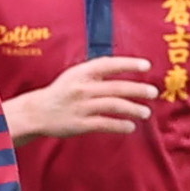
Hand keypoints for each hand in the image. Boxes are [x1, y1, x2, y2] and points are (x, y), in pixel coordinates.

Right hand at [7, 56, 156, 138]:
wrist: (36, 112)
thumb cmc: (60, 93)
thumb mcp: (74, 76)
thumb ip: (95, 72)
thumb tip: (122, 68)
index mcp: (81, 73)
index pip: (108, 65)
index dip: (128, 64)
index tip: (146, 66)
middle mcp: (82, 88)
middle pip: (115, 87)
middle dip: (137, 90)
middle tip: (153, 92)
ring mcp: (81, 107)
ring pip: (113, 106)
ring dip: (132, 109)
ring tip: (146, 112)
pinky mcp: (80, 124)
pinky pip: (105, 124)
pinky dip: (120, 125)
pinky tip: (130, 126)